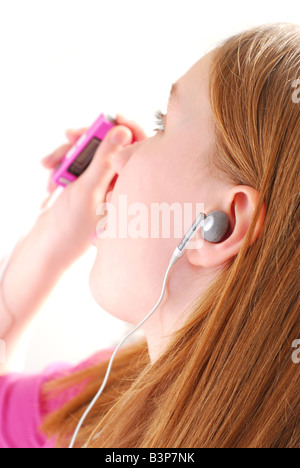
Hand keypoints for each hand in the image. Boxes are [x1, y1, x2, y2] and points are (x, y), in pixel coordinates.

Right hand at [40, 115, 146, 263]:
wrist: (47, 244)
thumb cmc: (72, 225)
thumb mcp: (89, 190)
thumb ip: (105, 160)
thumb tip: (122, 130)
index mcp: (129, 185)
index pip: (137, 150)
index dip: (129, 130)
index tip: (114, 118)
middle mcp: (116, 181)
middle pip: (108, 144)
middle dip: (86, 140)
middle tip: (69, 136)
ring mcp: (98, 180)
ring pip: (88, 150)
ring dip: (66, 155)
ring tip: (50, 166)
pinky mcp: (82, 180)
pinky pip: (74, 160)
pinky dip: (61, 164)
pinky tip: (51, 179)